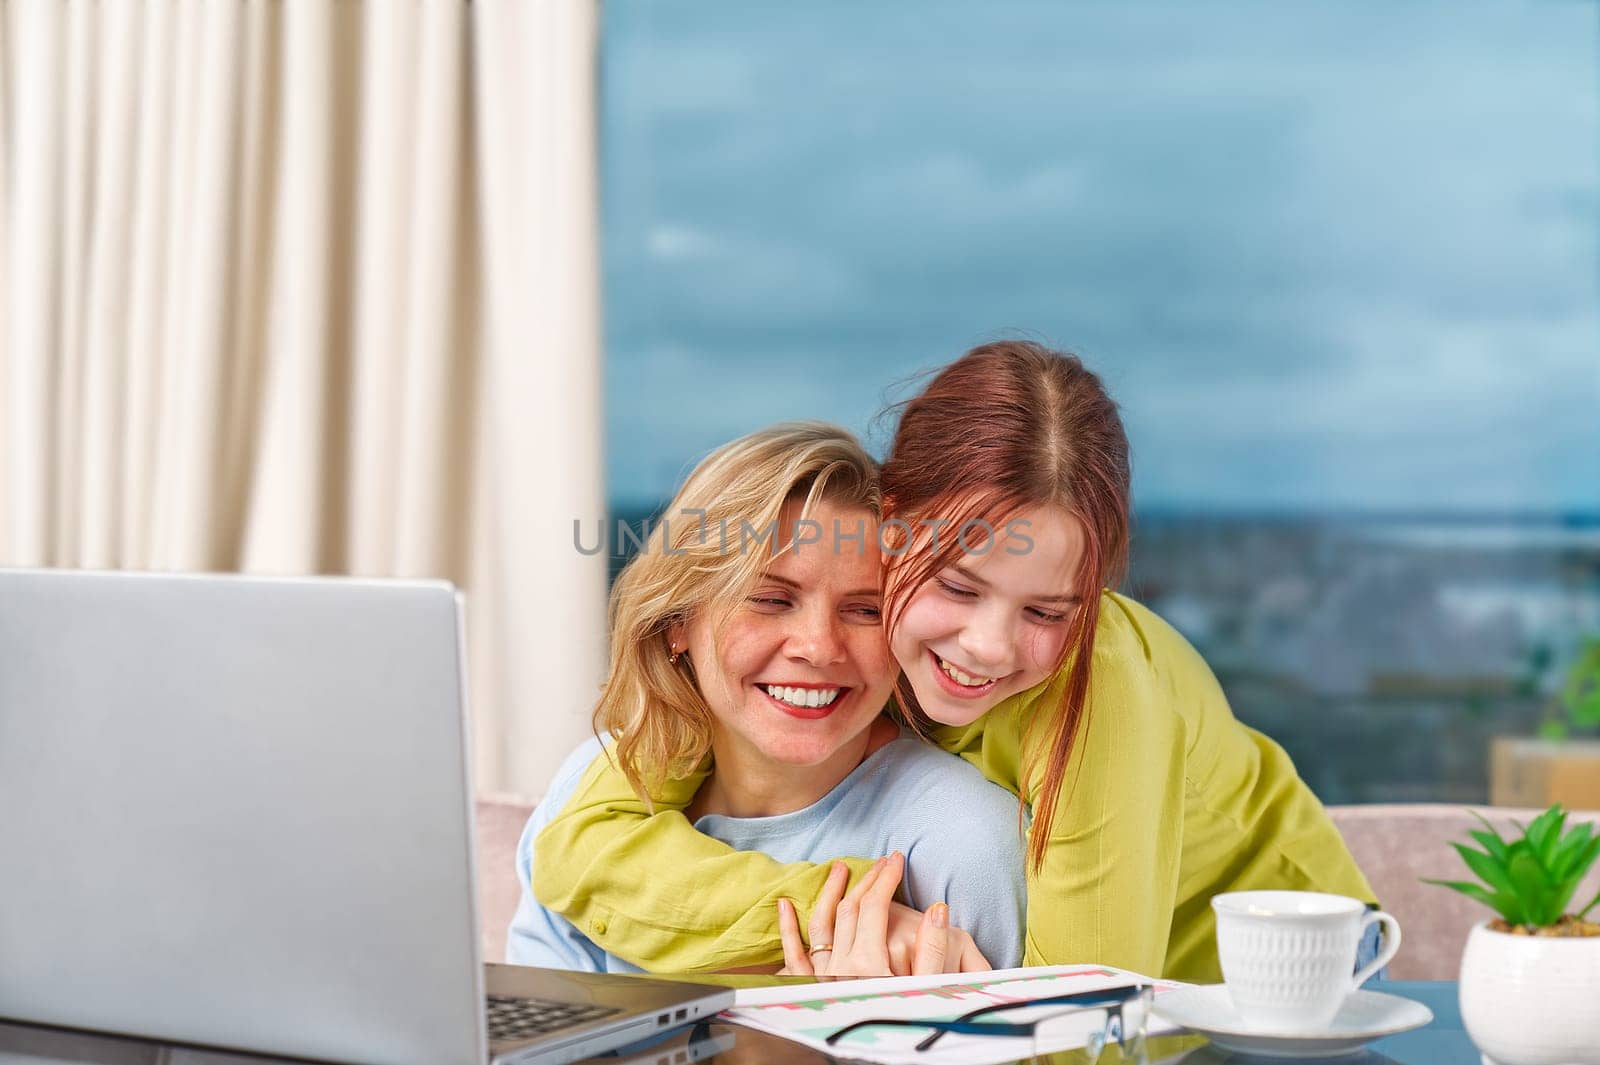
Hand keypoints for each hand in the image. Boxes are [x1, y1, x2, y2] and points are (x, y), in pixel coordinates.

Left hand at [776, 854, 991, 977]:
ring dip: (830, 893)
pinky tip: (785, 905)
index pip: (875, 907)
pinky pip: (793, 957)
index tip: (897, 859)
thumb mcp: (928, 993)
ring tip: (839, 868)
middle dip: (867, 880)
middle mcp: (842, 969)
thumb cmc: (906, 1033)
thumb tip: (937, 909)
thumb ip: (933, 951)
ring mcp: (823, 980)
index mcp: (870, 965)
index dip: (886, 878)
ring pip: (821, 925)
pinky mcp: (809, 994)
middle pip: (850, 910)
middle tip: (881, 862)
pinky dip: (788, 929)